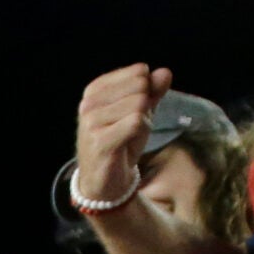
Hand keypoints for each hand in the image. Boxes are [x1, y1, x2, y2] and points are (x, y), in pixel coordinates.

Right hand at [75, 63, 172, 210]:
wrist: (104, 180)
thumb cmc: (121, 143)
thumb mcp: (140, 112)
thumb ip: (152, 91)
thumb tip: (165, 72)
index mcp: (96, 90)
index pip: (139, 73)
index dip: (147, 94)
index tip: (131, 114)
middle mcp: (89, 103)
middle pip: (140, 88)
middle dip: (145, 110)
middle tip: (130, 129)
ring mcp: (91, 121)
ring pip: (139, 105)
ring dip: (143, 124)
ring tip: (127, 138)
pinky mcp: (100, 140)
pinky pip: (136, 122)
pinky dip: (140, 134)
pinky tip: (127, 145)